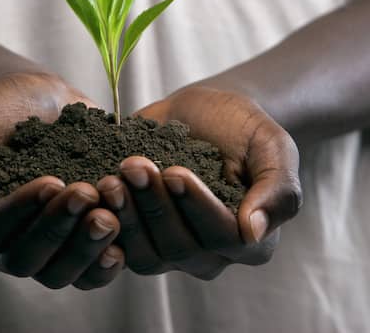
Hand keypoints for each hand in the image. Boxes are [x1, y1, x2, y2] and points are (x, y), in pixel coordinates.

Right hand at [0, 72, 124, 288]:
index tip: (52, 181)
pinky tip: (121, 245)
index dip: (20, 212)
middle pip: (23, 262)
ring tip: (108, 217)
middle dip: (57, 229)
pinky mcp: (71, 246)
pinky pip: (86, 275)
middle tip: (86, 194)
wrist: (36, 103)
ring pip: (57, 275)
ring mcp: (36, 248)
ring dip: (84, 250)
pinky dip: (104, 266)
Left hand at [97, 85, 300, 279]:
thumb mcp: (272, 145)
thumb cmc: (242, 128)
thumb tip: (254, 231)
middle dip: (154, 205)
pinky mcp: (138, 237)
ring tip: (111, 177)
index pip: (224, 237)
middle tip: (134, 166)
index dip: (196, 207)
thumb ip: (277, 188)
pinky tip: (92, 190)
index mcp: (250, 240)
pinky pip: (116, 246)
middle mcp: (211, 255)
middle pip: (180, 248)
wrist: (202, 114)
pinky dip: (103, 220)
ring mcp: (171, 250)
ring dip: (126, 216)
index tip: (175, 171)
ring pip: (145, 254)